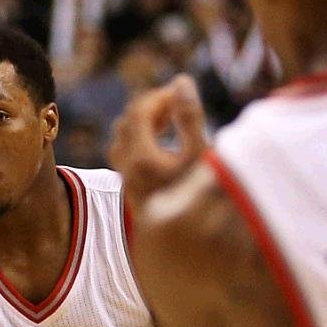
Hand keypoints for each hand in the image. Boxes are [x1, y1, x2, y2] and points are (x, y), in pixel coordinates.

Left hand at [109, 74, 206, 207]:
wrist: (192, 244)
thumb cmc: (202, 199)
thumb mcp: (203, 156)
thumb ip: (190, 117)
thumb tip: (180, 81)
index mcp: (142, 158)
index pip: (139, 111)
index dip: (159, 96)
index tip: (181, 92)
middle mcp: (128, 168)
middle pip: (128, 121)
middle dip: (150, 106)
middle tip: (177, 102)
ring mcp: (128, 180)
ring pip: (123, 137)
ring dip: (143, 122)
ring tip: (170, 119)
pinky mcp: (133, 189)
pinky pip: (126, 152)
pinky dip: (141, 138)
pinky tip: (164, 143)